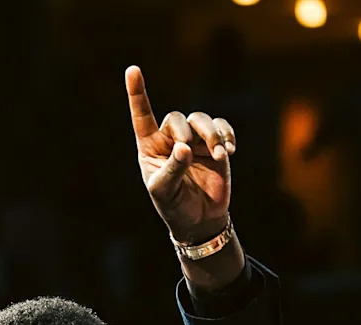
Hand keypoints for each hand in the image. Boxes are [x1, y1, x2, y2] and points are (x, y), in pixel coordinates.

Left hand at [125, 65, 233, 245]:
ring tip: (219, 153)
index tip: (132, 70)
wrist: (199, 218)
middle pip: (177, 118)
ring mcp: (194, 141)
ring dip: (211, 133)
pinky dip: (226, 135)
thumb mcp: (165, 191)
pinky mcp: (214, 146)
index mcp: (150, 147)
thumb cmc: (173, 205)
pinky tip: (228, 151)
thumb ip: (173, 168)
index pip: (142, 116)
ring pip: (201, 120)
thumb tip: (185, 147)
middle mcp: (171, 139)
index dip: (137, 93)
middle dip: (186, 131)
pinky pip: (221, 128)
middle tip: (190, 150)